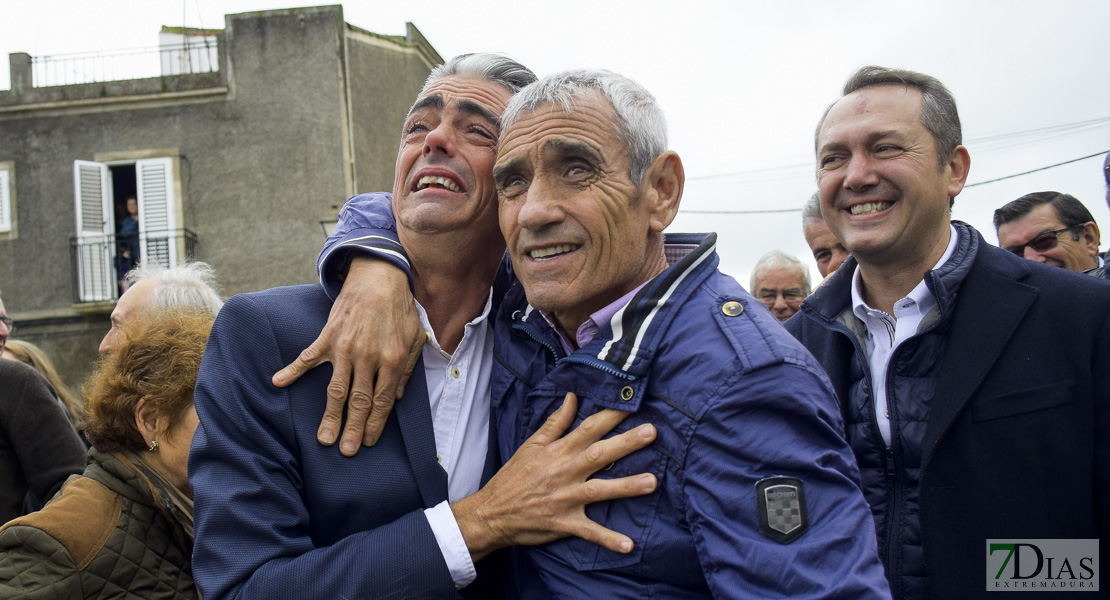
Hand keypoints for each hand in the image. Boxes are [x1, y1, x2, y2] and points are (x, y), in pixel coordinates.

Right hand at [272, 257, 423, 454]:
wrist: (380, 277)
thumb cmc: (399, 310)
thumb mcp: (414, 339)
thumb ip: (406, 370)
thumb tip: (395, 399)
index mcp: (391, 358)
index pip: (382, 400)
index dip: (375, 424)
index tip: (368, 442)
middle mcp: (367, 356)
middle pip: (358, 401)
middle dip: (353, 429)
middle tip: (346, 452)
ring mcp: (345, 347)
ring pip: (336, 389)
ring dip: (330, 416)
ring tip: (324, 439)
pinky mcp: (328, 336)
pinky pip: (308, 357)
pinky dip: (292, 370)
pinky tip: (278, 382)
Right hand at [452, 393, 657, 560]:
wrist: (492, 512)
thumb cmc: (514, 477)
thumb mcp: (531, 445)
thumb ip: (555, 422)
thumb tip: (572, 397)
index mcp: (558, 451)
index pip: (588, 428)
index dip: (611, 415)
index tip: (632, 404)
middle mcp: (565, 472)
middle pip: (599, 454)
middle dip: (626, 443)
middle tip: (652, 432)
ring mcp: (566, 498)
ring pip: (599, 490)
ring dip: (626, 487)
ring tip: (652, 482)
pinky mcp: (564, 523)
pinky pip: (589, 532)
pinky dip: (608, 540)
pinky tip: (629, 545)